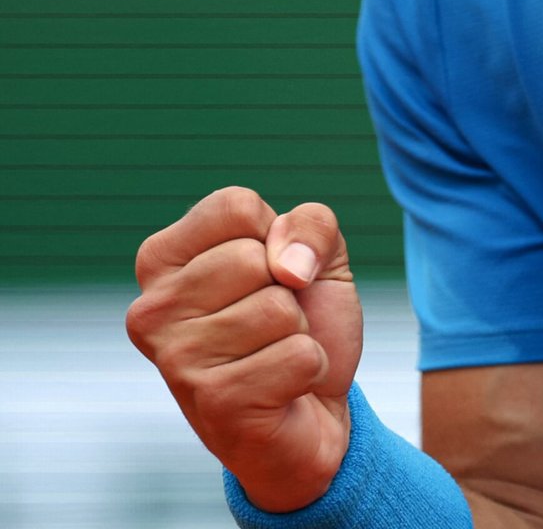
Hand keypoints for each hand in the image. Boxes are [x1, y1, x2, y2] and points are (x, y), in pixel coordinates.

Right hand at [126, 186, 363, 512]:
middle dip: (288, 289)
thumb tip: (288, 267)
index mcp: (162, 260)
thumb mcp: (316, 252)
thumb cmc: (300, 321)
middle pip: (255, 258)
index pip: (234, 206)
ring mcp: (175, 362)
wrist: (312, 412)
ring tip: (273, 355)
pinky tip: (282, 390)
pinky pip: (299, 355)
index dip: (276, 235)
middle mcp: (152, 310)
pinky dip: (310, 368)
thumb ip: (311, 224)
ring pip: (278, 308)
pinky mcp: (213, 405)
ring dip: (298, 331)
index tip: (267, 272)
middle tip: (272, 323)